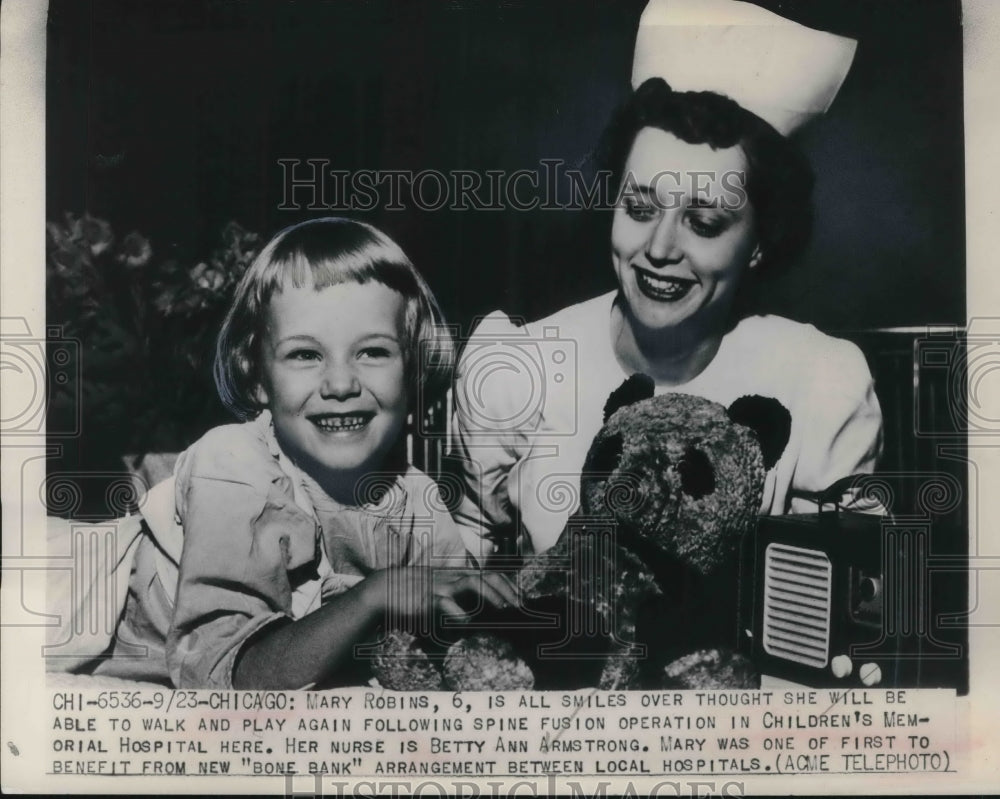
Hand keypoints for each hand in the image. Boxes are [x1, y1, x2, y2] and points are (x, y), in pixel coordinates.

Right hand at [368, 567, 518, 622]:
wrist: (386, 588)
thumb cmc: (416, 593)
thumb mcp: (440, 592)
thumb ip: (458, 600)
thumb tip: (477, 618)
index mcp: (457, 575)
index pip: (490, 575)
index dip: (508, 586)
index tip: (522, 600)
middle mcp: (452, 577)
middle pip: (486, 576)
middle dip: (506, 590)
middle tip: (519, 607)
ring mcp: (441, 586)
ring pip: (471, 582)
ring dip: (490, 595)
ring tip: (503, 608)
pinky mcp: (427, 598)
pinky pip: (446, 603)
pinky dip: (458, 613)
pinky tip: (467, 622)